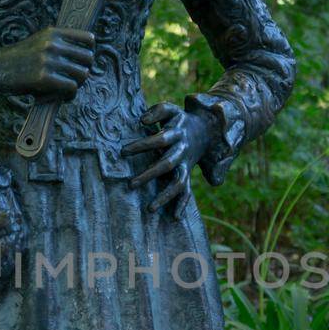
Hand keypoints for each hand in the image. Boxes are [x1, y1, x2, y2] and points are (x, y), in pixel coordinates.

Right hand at [0, 27, 94, 99]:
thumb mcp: (39, 41)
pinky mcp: (44, 78)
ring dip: (77, 85)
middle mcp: (52, 45)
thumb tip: (86, 56)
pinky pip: (71, 87)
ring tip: (68, 89)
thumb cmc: (19, 58)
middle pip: (88, 59)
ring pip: (82, 74)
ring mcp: (48, 61)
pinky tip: (63, 97)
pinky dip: (70, 95)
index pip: (89, 39)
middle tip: (73, 79)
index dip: (90, 52)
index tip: (83, 61)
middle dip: (84, 70)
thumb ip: (59, 44)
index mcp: (53, 33)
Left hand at [123, 102, 211, 217]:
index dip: (143, 145)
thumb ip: (157, 111)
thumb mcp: (171, 110)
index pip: (160, 139)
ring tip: (150, 209)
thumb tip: (142, 120)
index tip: (124, 152)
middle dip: (150, 175)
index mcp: (177, 134)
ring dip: (165, 197)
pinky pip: (187, 192)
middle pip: (167, 164)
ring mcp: (186, 165)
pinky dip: (182, 205)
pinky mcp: (187, 175)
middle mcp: (182, 151)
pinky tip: (174, 219)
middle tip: (130, 184)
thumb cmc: (178, 121)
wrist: (205, 131)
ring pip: (179, 183)